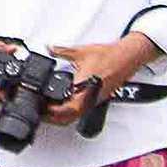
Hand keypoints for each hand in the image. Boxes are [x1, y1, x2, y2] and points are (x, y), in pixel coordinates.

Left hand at [41, 32, 157, 126]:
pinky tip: (63, 101)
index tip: (41, 107)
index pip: (65, 111)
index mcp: (83, 92)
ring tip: (49, 107)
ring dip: (62, 115)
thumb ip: (61, 50)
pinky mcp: (96, 98)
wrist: (125, 58)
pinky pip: (81, 109)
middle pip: (68, 118)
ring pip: (75, 116)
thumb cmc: (108, 57)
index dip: (52, 113)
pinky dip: (70, 109)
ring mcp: (93, 101)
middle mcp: (89, 100)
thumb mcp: (79, 52)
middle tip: (41, 109)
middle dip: (53, 117)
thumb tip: (50, 48)